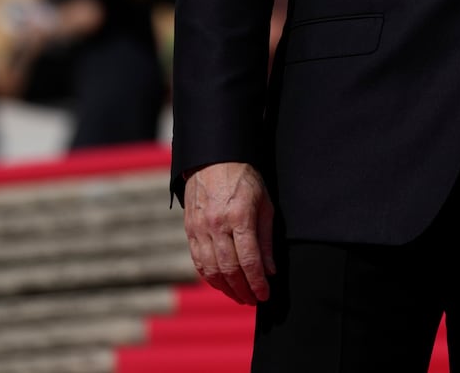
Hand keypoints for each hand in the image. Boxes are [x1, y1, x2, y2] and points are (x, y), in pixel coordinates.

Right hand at [183, 162, 276, 305]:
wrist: (214, 159)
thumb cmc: (244, 179)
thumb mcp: (264, 203)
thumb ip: (266, 238)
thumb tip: (270, 270)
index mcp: (239, 217)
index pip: (249, 260)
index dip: (258, 282)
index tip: (265, 294)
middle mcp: (217, 225)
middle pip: (230, 269)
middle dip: (243, 290)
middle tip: (252, 300)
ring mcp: (200, 228)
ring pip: (211, 269)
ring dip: (225, 288)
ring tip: (238, 296)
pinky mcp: (189, 229)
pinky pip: (198, 261)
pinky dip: (209, 277)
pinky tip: (220, 283)